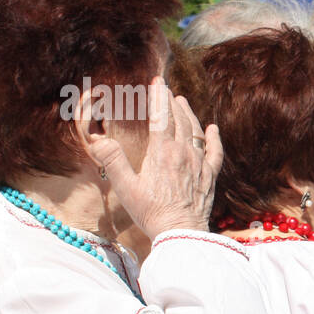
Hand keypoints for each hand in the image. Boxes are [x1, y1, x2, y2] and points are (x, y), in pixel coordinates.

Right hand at [86, 78, 222, 239]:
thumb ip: (113, 161)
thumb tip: (99, 140)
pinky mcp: (210, 177)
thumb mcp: (125, 187)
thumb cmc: (150, 212)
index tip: (157, 81)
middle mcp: (184, 153)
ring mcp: (199, 164)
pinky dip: (214, 138)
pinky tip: (212, 128)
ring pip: (196, 131)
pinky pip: (215, 152)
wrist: (181, 233)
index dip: (159, 96)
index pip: (161, 116)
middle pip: (180, 120)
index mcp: (162, 152)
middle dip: (172, 102)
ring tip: (183, 101)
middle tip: (166, 89)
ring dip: (189, 114)